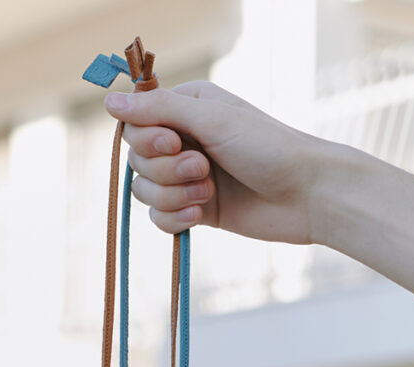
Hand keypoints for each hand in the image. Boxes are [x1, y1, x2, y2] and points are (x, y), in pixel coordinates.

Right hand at [104, 80, 327, 243]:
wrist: (305, 196)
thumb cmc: (267, 148)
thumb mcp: (212, 119)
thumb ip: (159, 109)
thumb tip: (109, 102)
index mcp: (186, 109)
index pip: (135, 124)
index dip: (146, 140)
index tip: (174, 142)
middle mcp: (183, 141)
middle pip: (137, 161)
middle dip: (165, 171)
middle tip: (203, 169)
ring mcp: (187, 178)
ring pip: (145, 192)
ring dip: (172, 195)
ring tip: (208, 192)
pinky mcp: (196, 210)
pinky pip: (159, 219)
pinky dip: (175, 218)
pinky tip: (201, 213)